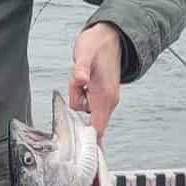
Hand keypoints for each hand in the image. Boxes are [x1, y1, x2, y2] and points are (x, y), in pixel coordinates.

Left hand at [69, 23, 121, 141]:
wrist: (109, 37)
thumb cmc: (97, 46)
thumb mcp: (84, 55)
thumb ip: (81, 70)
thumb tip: (80, 79)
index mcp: (105, 96)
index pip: (98, 129)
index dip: (89, 141)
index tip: (80, 149)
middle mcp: (109, 101)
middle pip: (87, 121)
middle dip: (76, 110)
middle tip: (77, 88)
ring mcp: (106, 99)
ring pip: (84, 111)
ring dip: (77, 98)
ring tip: (79, 80)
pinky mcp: (102, 96)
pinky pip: (86, 104)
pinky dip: (80, 96)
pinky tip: (82, 83)